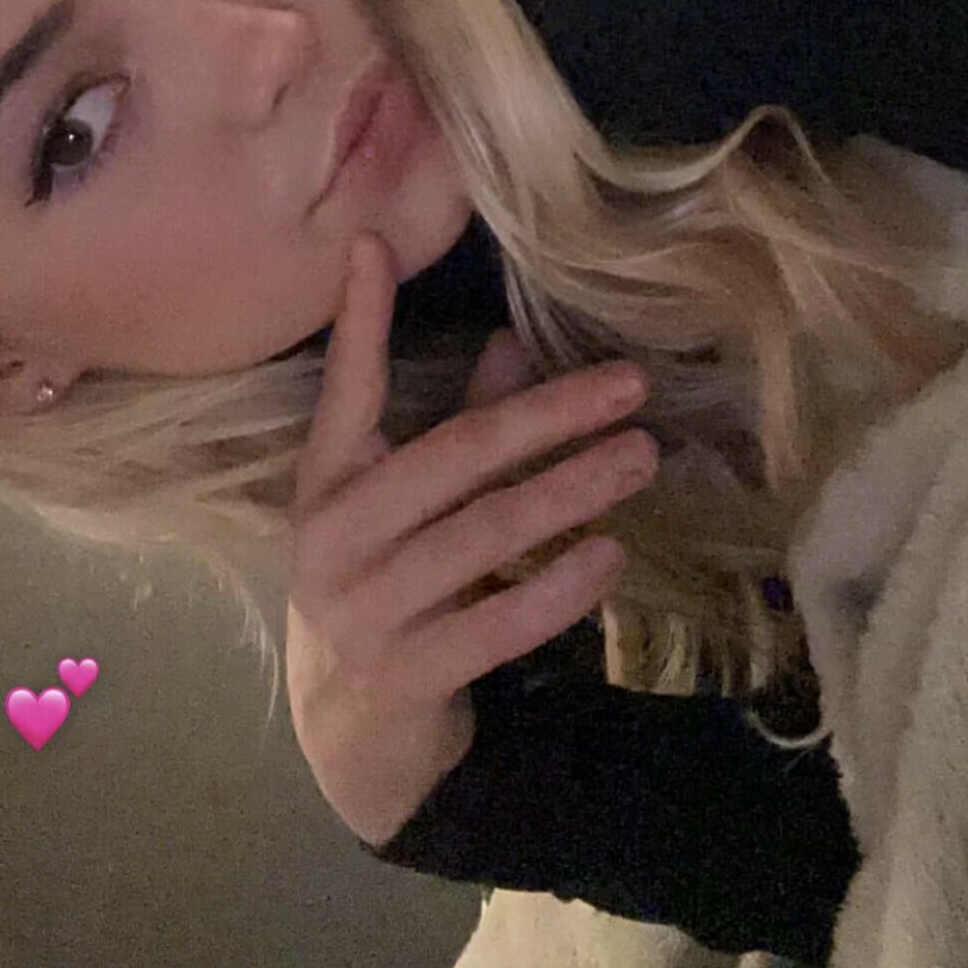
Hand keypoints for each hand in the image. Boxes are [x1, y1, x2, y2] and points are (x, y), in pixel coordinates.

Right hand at [284, 233, 657, 846]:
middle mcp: (336, 536)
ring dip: (571, 491)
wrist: (346, 726)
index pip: (347, 385)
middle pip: (454, 457)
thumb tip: (518, 342)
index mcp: (328, 479)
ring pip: (485, 533)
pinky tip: (609, 555)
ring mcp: (366, 608)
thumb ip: (458, 425)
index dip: (361, 316)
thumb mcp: (403, 502)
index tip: (374, 241)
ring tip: (639, 458)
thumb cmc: (385, 580)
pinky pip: (496, 622)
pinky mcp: (407, 673)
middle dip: (548, 416)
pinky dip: (558, 588)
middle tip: (629, 386)